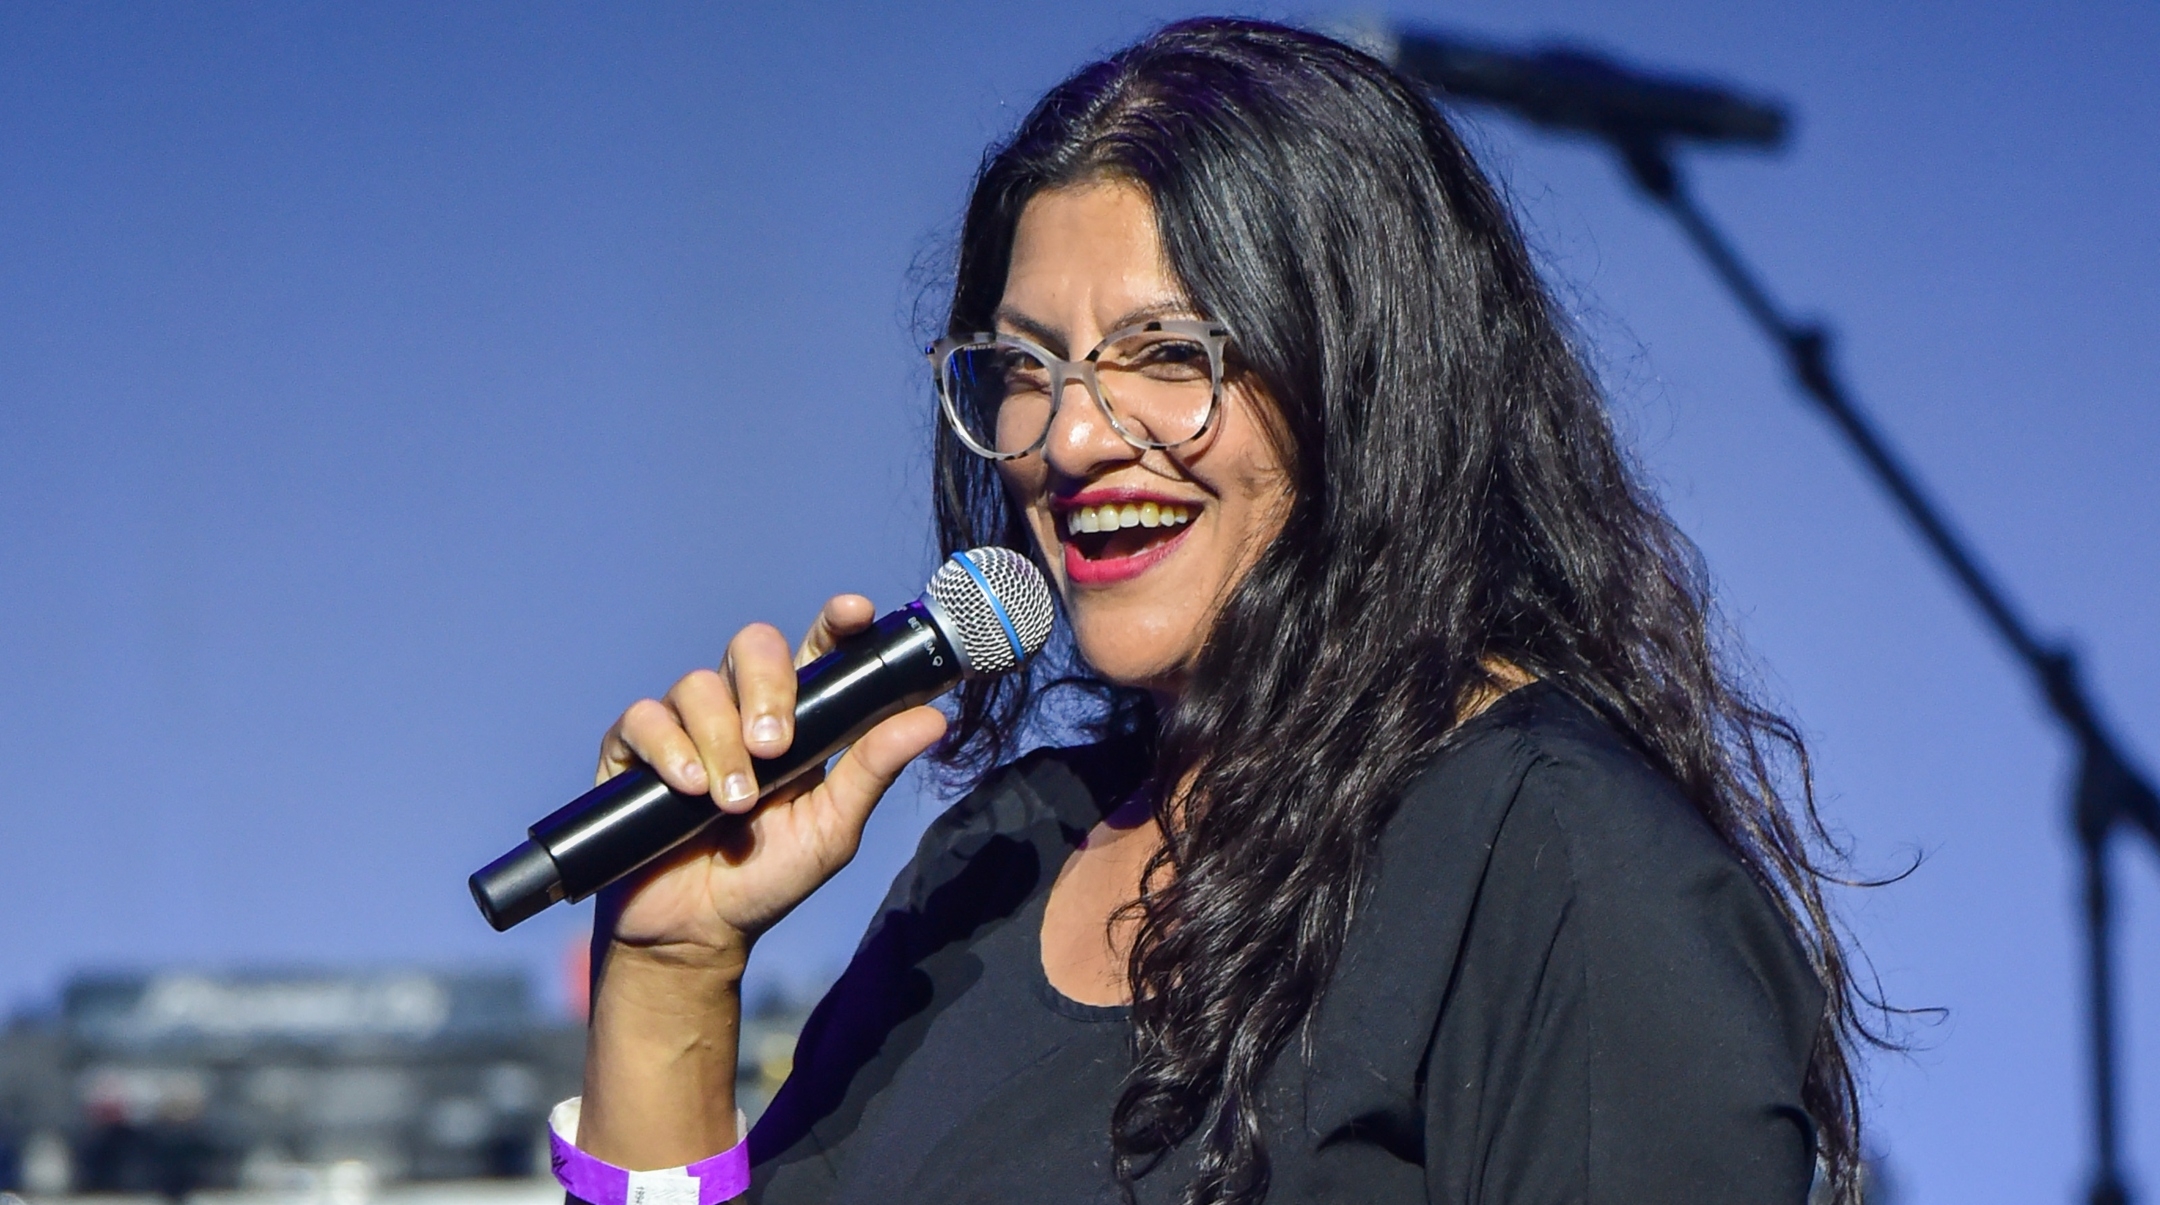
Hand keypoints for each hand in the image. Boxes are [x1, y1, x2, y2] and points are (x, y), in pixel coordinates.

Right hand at [590, 594, 949, 961]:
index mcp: (797, 717)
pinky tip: (687, 790)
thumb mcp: (832, 827)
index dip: (835, 622)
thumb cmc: (770, 876)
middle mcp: (740, 708)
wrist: (696, 931)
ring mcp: (685, 724)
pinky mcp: (633, 750)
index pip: (817, 649)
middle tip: (776, 745)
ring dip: (721, 743)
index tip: (853, 612)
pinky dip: (670, 750)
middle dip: (768, 686)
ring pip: (699, 686)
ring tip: (733, 802)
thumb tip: (934, 720)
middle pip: (753, 645)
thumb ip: (873, 769)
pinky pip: (644, 718)